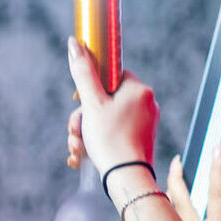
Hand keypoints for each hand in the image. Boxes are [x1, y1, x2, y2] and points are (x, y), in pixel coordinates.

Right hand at [65, 37, 156, 172]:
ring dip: (87, 131)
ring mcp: (146, 122)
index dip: (90, 86)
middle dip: (83, 116)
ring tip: (78, 148)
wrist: (126, 178)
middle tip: (75, 131)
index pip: (111, 74)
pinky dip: (99, 141)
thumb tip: (74, 43)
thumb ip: (82, 73)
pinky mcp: (141, 139)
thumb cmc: (109, 139)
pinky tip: (85, 155)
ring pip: (107, 118)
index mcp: (138, 88)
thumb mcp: (91, 104)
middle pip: (106, 99)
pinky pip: (115, 132)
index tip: (77, 100)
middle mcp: (146, 102)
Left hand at [167, 148, 220, 220]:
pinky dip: (168, 210)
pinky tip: (170, 198)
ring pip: (169, 211)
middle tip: (179, 159)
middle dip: (178, 174)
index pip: (216, 191)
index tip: (217, 148)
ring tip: (173, 174)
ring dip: (169, 190)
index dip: (217, 166)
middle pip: (180, 198)